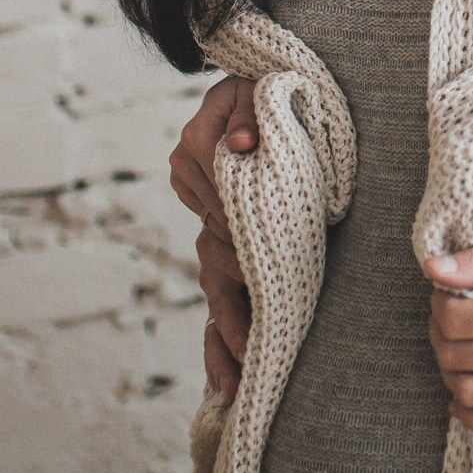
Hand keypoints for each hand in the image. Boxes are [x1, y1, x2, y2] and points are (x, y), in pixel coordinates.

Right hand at [170, 76, 259, 238]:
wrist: (236, 96)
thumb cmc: (251, 94)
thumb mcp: (256, 95)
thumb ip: (250, 117)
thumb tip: (240, 143)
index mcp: (197, 134)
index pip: (223, 180)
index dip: (248, 198)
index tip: (274, 214)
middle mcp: (182, 155)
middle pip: (214, 201)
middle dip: (244, 216)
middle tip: (273, 229)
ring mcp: (179, 171)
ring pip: (207, 212)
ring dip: (234, 221)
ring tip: (264, 228)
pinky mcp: (181, 182)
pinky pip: (202, 212)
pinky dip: (223, 220)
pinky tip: (246, 220)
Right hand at [171, 77, 257, 396]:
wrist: (273, 92)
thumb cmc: (273, 90)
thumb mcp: (262, 87)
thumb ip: (247, 111)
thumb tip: (241, 146)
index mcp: (201, 152)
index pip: (217, 204)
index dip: (237, 233)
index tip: (261, 268)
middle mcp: (199, 195)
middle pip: (216, 253)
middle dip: (241, 297)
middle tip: (264, 339)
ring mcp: (210, 226)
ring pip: (214, 286)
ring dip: (230, 333)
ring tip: (248, 377)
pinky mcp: (224, 250)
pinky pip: (217, 302)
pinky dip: (221, 344)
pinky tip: (230, 385)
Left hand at [425, 234, 472, 436]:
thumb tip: (431, 270)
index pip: (452, 322)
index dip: (439, 306)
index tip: (448, 295)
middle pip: (455, 358)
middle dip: (440, 336)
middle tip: (450, 319)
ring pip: (469, 394)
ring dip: (451, 373)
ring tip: (461, 350)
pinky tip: (463, 400)